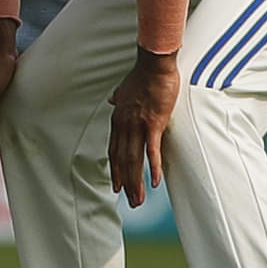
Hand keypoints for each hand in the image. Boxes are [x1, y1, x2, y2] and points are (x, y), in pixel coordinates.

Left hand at [107, 49, 179, 208]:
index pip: (114, 151)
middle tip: (130, 202)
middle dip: (126, 183)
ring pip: (134, 160)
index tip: (116, 186)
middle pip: (122, 161)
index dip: (115, 170)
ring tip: (139, 200)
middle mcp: (124, 126)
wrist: (154, 65)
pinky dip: (152, 168)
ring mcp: (137, 126)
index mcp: (118, 120)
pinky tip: (154, 183)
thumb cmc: (143, 76)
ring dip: (136, 182)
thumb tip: (112, 98)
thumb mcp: (123, 88)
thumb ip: (118, 96)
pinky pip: (151, 151)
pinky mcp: (153, 124)